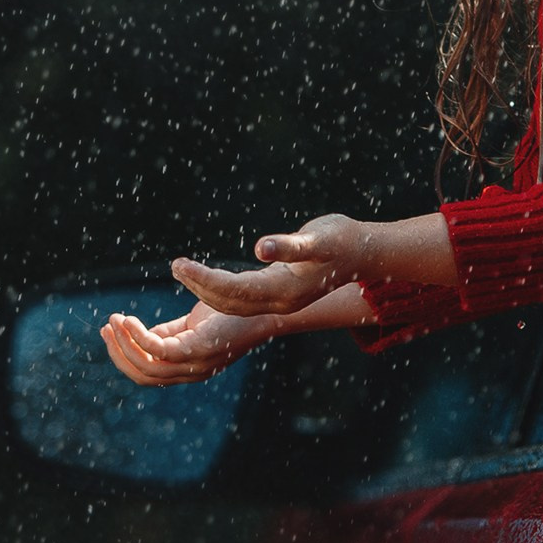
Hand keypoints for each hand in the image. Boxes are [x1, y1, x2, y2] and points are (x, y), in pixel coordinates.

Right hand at [100, 301, 275, 386]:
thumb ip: (167, 331)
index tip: (107, 331)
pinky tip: (129, 321)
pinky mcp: (199, 351)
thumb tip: (137, 332)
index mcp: (187, 368)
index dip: (123, 355)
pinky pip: (159, 351)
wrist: (261, 305)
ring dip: (124, 345)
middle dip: (119, 353)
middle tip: (106, 328)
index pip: (147, 372)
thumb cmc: (229, 313)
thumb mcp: (191, 324)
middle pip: (143, 375)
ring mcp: (195, 365)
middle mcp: (191, 372)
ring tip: (114, 321)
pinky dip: (139, 337)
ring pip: (147, 367)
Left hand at [171, 214, 369, 318]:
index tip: (180, 266)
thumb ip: (290, 245)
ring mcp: (281, 301)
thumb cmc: (343, 240)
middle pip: (230, 302)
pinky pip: (243, 297)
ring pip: (234, 304)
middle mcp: (281, 302)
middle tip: (175, 266)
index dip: (205, 280)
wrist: (367, 254)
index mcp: (285, 291)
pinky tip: (207, 278)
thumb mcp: (319, 238)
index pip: (234, 291)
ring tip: (183, 271)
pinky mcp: (281, 292)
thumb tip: (262, 248)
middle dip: (200, 286)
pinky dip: (220, 289)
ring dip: (206, 290)